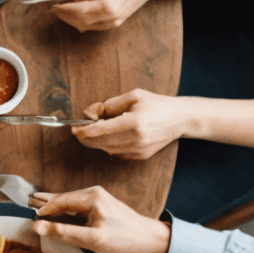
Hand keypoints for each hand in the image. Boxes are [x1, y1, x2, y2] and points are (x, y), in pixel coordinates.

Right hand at [29, 184, 171, 252]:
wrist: (153, 240)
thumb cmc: (125, 240)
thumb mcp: (92, 239)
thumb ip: (64, 232)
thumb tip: (38, 227)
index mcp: (91, 197)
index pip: (59, 201)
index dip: (42, 209)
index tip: (28, 217)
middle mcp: (93, 194)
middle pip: (62, 198)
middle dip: (44, 202)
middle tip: (24, 202)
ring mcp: (98, 199)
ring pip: (69, 202)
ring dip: (53, 206)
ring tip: (35, 204)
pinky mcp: (101, 207)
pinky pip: (76, 206)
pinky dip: (64, 210)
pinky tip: (57, 212)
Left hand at [52, 0, 171, 31]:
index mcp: (108, 5)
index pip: (77, 12)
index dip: (62, 10)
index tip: (52, 4)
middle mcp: (112, 17)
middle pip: (80, 22)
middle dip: (65, 15)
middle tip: (56, 5)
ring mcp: (116, 21)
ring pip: (87, 25)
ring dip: (74, 17)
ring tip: (68, 4)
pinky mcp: (118, 20)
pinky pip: (95, 23)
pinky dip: (84, 17)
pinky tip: (81, 7)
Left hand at [69, 88, 191, 158]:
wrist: (180, 119)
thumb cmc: (156, 104)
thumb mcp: (132, 96)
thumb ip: (108, 105)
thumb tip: (89, 113)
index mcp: (134, 123)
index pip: (99, 131)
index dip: (82, 130)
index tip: (73, 127)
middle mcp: (136, 140)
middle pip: (99, 143)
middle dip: (85, 136)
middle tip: (79, 128)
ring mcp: (138, 150)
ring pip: (105, 149)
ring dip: (96, 141)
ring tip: (97, 128)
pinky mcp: (139, 156)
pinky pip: (115, 152)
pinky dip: (108, 145)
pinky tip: (112, 134)